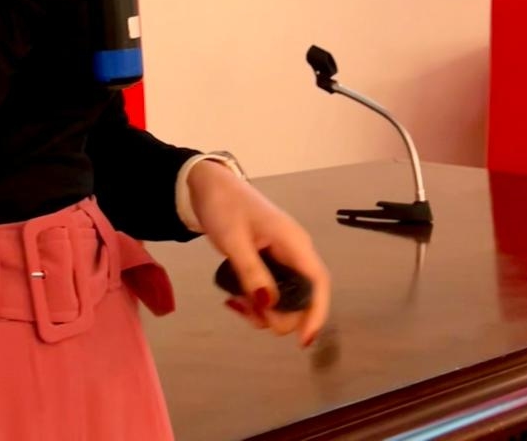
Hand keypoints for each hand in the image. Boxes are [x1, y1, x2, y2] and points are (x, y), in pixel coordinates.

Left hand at [188, 161, 329, 347]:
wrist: (208, 184)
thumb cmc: (223, 205)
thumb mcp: (233, 239)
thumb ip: (251, 272)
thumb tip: (269, 305)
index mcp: (293, 242)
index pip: (318, 282)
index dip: (316, 313)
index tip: (302, 342)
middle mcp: (294, 251)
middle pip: (302, 297)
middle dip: (278, 315)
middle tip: (244, 310)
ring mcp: (282, 257)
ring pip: (285, 298)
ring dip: (264, 311)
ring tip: (234, 303)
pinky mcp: (269, 262)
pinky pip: (272, 291)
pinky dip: (257, 302)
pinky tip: (235, 299)